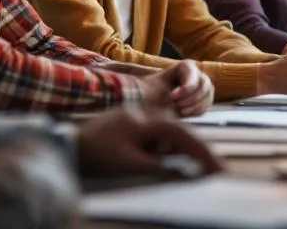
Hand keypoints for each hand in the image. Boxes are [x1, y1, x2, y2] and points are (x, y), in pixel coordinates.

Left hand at [76, 107, 222, 176]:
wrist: (68, 143)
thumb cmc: (97, 154)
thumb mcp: (130, 164)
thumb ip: (160, 166)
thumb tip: (188, 170)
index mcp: (148, 120)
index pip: (183, 136)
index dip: (203, 153)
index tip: (218, 171)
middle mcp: (147, 113)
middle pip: (180, 134)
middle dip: (197, 154)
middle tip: (215, 173)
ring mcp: (140, 117)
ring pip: (169, 136)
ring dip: (178, 154)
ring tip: (189, 170)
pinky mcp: (134, 124)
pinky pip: (157, 137)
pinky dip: (165, 152)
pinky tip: (163, 163)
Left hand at [138, 61, 214, 116]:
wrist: (147, 106)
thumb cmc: (146, 95)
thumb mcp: (147, 87)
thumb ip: (146, 84)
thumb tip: (136, 81)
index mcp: (185, 67)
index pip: (193, 73)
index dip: (186, 88)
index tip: (171, 97)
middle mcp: (196, 75)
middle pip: (205, 85)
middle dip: (192, 98)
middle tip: (177, 106)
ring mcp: (201, 88)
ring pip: (208, 96)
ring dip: (195, 106)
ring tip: (179, 111)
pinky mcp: (202, 101)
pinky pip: (206, 106)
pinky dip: (197, 111)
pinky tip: (183, 113)